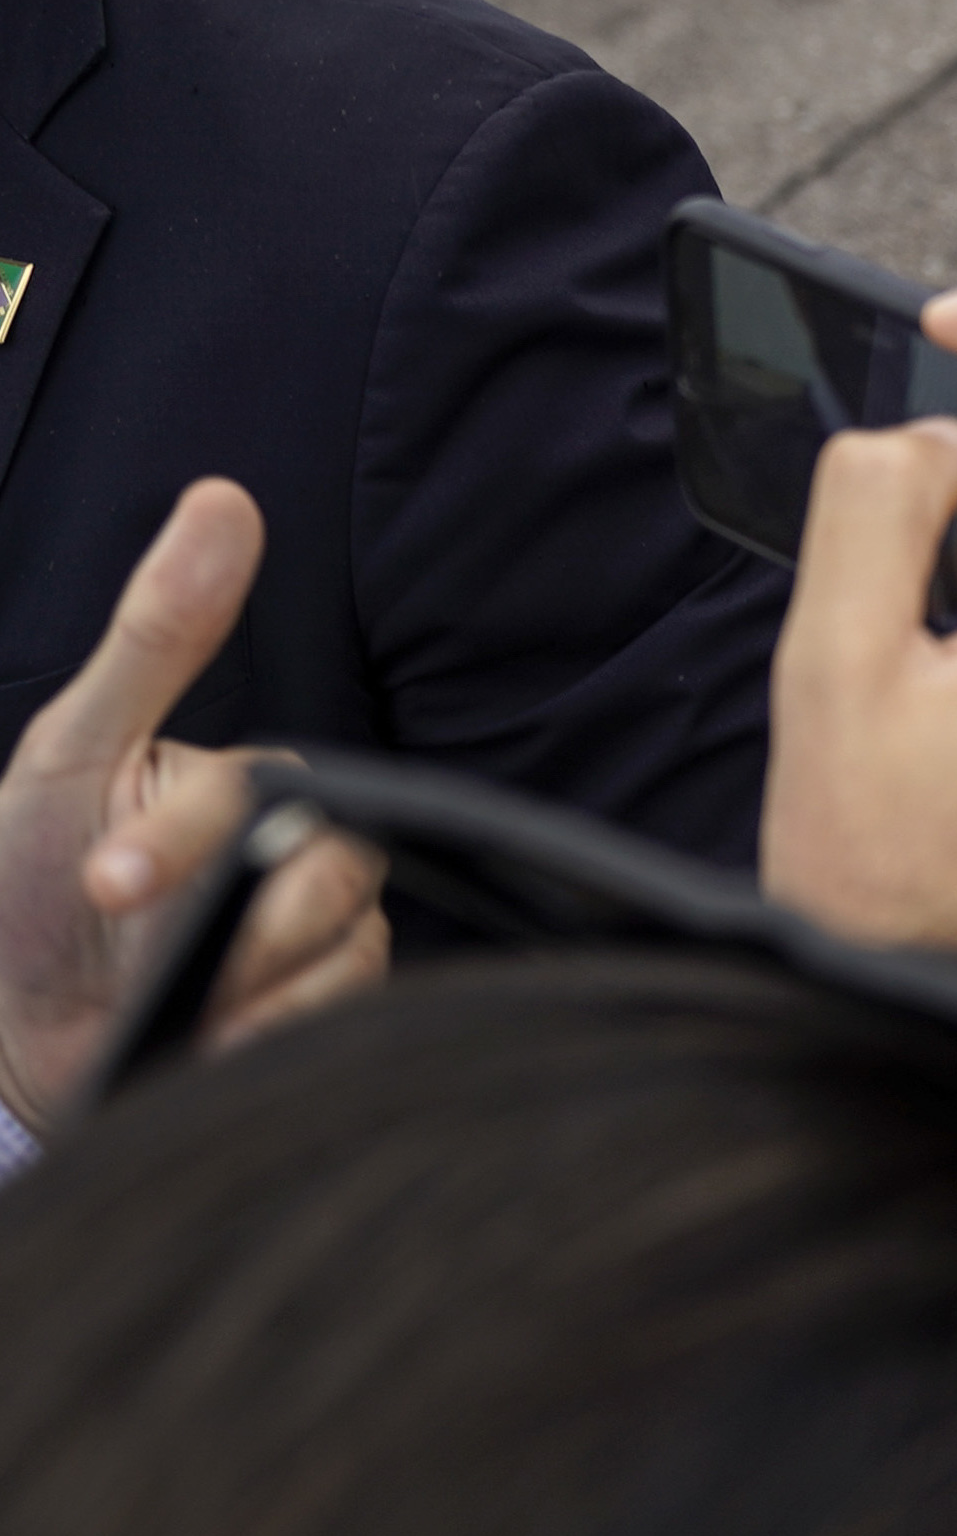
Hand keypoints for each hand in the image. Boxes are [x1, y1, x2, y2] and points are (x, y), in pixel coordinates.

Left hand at [0, 479, 386, 1131]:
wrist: (16, 1035)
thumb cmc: (31, 881)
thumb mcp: (72, 750)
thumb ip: (158, 633)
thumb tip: (223, 499)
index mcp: (255, 780)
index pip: (268, 793)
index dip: (182, 843)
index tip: (104, 883)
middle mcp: (312, 848)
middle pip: (335, 875)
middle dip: (229, 928)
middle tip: (135, 948)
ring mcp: (329, 931)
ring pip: (344, 947)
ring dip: (239, 985)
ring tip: (164, 995)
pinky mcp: (331, 1004)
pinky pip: (337, 1010)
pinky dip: (261, 1029)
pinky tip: (204, 1029)